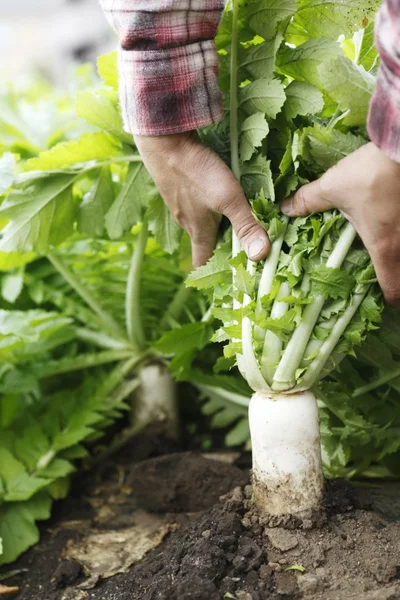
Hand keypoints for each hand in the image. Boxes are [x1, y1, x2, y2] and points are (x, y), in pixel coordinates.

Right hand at [135, 132, 269, 266]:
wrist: (164, 142)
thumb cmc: (197, 172)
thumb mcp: (229, 199)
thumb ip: (246, 225)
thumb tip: (261, 256)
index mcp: (198, 231)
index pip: (203, 262)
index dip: (214, 272)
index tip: (229, 275)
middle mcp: (186, 222)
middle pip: (204, 241)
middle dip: (221, 245)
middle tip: (242, 242)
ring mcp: (178, 204)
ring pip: (199, 221)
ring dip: (214, 222)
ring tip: (233, 215)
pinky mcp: (176, 187)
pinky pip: (192, 203)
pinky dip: (205, 204)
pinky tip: (213, 191)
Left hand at [281, 142, 399, 304]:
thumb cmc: (370, 173)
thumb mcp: (333, 188)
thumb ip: (308, 201)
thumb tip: (285, 209)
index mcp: (384, 247)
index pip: (393, 288)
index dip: (387, 298)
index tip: (378, 298)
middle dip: (397, 282)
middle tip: (382, 280)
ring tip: (391, 257)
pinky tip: (396, 229)